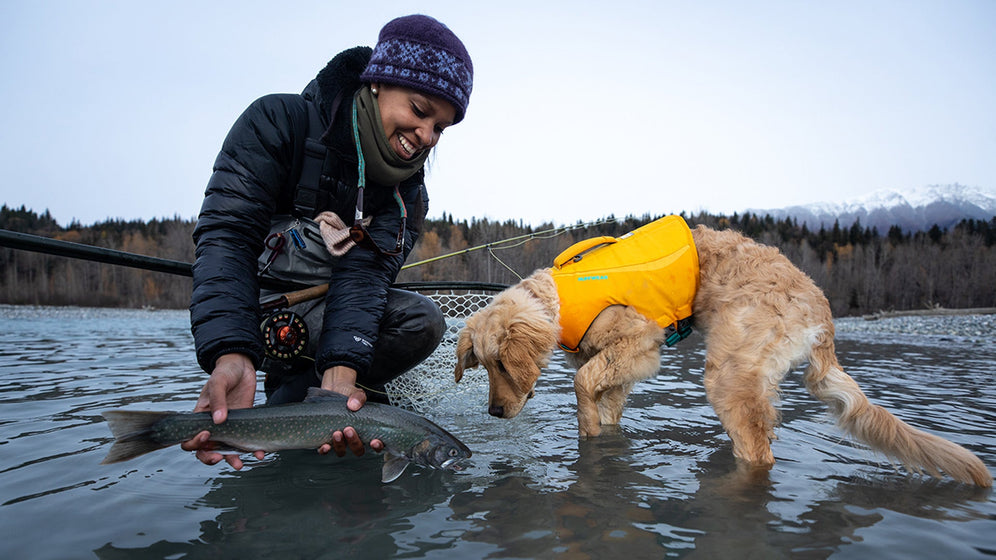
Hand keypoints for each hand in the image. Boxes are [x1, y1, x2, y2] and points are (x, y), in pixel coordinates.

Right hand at [180, 353, 263, 468]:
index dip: (195, 442)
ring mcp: (229, 426)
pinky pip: (246, 441)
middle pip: (206, 450)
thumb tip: (218, 420)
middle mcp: (213, 425)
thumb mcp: (218, 382)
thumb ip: (217, 400)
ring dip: (232, 458)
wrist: (242, 365)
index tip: (206, 436)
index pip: (190, 438)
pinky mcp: (244, 424)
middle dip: (211, 457)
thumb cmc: (225, 372)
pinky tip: (260, 452)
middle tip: (221, 458)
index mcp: (200, 417)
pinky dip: (252, 449)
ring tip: (239, 464)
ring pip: (227, 449)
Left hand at [317, 366, 384, 456]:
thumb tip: (353, 405)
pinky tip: (325, 446)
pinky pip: (325, 451)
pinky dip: (325, 451)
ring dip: (340, 446)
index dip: (377, 446)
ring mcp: (340, 440)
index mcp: (366, 430)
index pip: (376, 444)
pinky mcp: (325, 439)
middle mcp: (354, 438)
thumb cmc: (348, 394)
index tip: (374, 441)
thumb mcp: (356, 393)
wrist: (331, 390)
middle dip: (354, 442)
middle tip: (349, 429)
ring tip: (337, 433)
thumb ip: (358, 397)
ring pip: (342, 451)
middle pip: (358, 450)